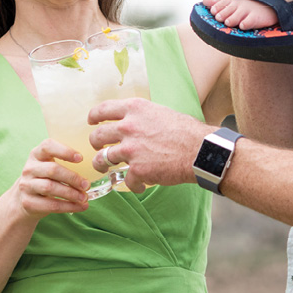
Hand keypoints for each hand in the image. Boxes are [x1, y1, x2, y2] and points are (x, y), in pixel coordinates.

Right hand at [13, 139, 89, 216]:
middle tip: (87, 184)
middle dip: (72, 178)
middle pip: (52, 170)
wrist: (24, 198)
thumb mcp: (50, 164)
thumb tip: (95, 162)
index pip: (48, 146)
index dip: (65, 151)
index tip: (81, 158)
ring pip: (50, 188)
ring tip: (84, 197)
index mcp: (37, 154)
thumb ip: (65, 160)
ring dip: (71, 194)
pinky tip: (80, 207)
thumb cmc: (45, 177)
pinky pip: (50, 205)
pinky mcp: (28, 202)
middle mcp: (29, 168)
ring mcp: (26, 185)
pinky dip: (68, 207)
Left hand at [88, 98, 209, 193]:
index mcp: (135, 109)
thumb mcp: (160, 112)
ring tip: (107, 169)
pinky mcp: (136, 170)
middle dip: (95, 144)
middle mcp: (128, 127)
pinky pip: (124, 179)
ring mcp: (130, 149)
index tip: (92, 122)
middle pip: (97, 136)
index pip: (103, 110)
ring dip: (102, 165)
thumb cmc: (185, 131)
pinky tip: (140, 184)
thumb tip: (132, 122)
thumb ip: (142, 116)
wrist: (199, 150)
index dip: (94, 116)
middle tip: (99, 148)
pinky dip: (132, 183)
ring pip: (102, 159)